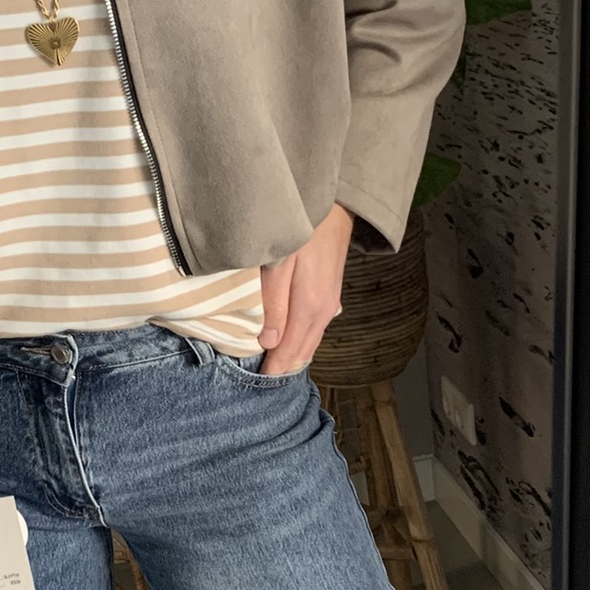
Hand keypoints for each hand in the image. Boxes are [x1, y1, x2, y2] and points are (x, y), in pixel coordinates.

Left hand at [258, 203, 353, 374]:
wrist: (336, 207)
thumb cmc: (303, 230)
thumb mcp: (279, 264)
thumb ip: (274, 304)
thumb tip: (268, 342)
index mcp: (310, 309)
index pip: (288, 352)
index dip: (272, 369)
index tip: (253, 382)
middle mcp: (323, 312)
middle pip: (301, 352)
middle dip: (282, 367)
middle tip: (258, 380)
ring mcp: (329, 305)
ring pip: (310, 342)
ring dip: (292, 356)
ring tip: (271, 366)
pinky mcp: (330, 296)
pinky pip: (314, 329)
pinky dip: (300, 341)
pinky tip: (287, 342)